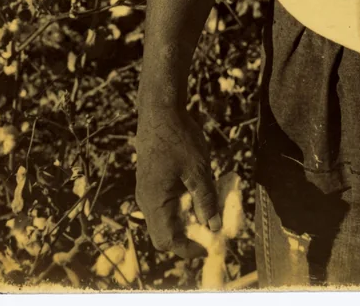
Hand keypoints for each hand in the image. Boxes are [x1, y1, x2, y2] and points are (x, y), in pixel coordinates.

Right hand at [135, 103, 221, 258]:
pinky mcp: (151, 179)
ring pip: (164, 217)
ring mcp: (147, 189)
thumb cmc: (178, 138)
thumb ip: (206, 199)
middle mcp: (146, 200)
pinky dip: (181, 205)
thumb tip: (214, 226)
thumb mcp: (198, 169)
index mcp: (154, 201)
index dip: (187, 249)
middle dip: (187, 236)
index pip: (166, 240)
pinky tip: (198, 194)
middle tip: (210, 232)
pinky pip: (164, 202)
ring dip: (185, 220)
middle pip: (163, 232)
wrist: (160, 110)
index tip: (208, 247)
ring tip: (208, 213)